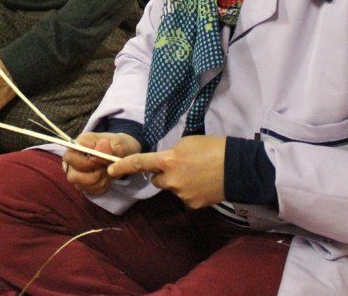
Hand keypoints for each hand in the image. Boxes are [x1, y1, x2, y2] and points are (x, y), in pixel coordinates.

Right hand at [63, 132, 141, 195]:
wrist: (123, 152)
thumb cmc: (119, 145)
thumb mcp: (119, 144)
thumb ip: (110, 147)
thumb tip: (102, 145)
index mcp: (79, 143)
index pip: (69, 157)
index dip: (85, 164)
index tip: (102, 163)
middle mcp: (74, 159)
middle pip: (73, 176)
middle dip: (94, 176)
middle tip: (108, 169)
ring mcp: (77, 172)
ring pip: (82, 186)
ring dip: (100, 182)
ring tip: (111, 172)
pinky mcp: (83, 183)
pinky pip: (90, 191)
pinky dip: (102, 187)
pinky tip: (108, 177)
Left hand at [107, 135, 225, 208]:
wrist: (237, 168)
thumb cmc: (213, 147)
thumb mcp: (187, 142)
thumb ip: (171, 153)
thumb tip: (165, 161)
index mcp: (168, 160)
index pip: (139, 163)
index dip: (122, 166)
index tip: (109, 170)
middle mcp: (171, 179)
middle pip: (157, 179)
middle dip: (164, 174)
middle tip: (182, 166)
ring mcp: (181, 194)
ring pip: (172, 188)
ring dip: (179, 182)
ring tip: (198, 173)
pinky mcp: (192, 204)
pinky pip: (185, 197)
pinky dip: (191, 192)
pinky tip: (204, 184)